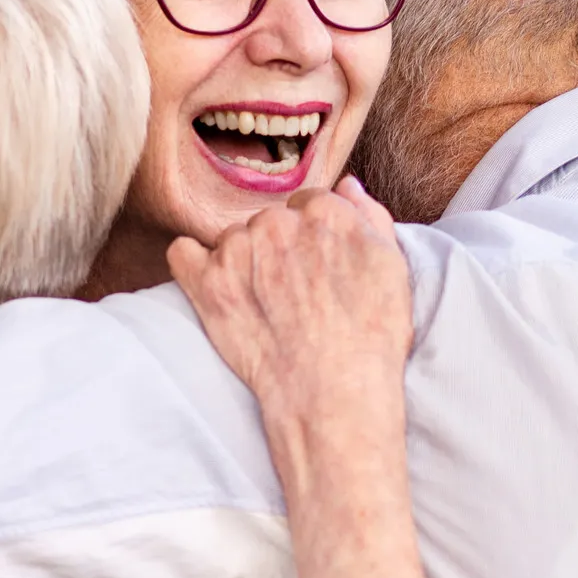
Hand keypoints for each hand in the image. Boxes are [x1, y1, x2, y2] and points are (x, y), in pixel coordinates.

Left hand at [166, 180, 412, 450]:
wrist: (333, 391)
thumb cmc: (370, 336)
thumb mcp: (393, 267)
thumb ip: (370, 215)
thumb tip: (348, 186)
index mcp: (325, 211)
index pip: (308, 205)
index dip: (313, 239)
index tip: (317, 269)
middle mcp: (278, 222)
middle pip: (270, 221)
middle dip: (279, 249)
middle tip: (293, 293)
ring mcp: (238, 251)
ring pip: (233, 239)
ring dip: (244, 262)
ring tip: (266, 305)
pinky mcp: (207, 283)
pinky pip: (184, 252)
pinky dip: (195, 265)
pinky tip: (217, 289)